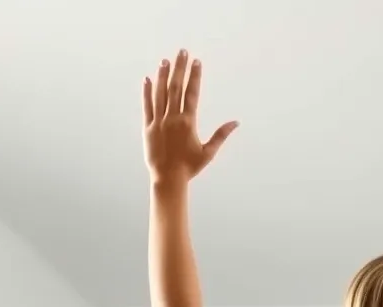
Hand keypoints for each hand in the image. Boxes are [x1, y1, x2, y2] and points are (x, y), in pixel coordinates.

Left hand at [142, 50, 237, 185]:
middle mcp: (172, 118)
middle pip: (176, 87)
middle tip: (182, 52)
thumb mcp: (208, 152)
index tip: (197, 62)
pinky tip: (148, 79)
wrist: (168, 179)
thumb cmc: (190, 167)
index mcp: (188, 123)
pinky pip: (147, 105)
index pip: (192, 93)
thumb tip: (235, 123)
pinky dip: (147, 91)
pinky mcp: (147, 127)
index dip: (195, 76)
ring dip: (163, 75)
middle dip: (179, 68)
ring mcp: (158, 121)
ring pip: (160, 93)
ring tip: (165, 61)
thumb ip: (221, 135)